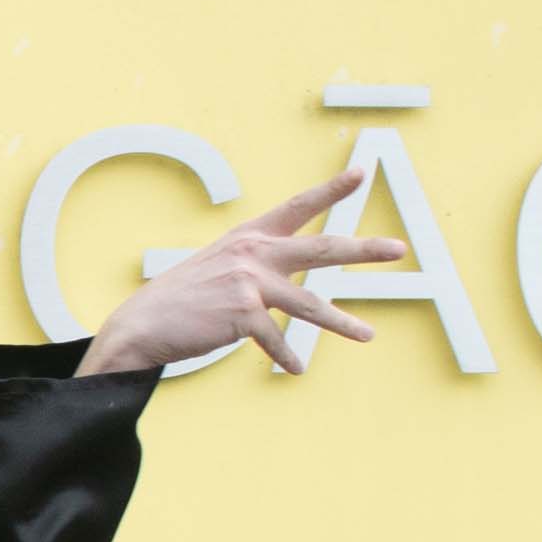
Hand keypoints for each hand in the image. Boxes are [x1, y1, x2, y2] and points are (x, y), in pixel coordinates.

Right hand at [81, 175, 401, 380]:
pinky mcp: (243, 315)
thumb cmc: (181, 298)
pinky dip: (286, 357)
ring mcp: (250, 282)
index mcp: (249, 236)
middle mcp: (254, 253)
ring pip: (312, 304)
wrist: (142, 324)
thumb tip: (289, 279)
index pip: (298, 207)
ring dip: (343, 323)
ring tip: (368, 335)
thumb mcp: (219, 265)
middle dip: (364, 249)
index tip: (362, 172)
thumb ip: (254, 264)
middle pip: (322, 248)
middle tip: (399, 248)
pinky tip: (295, 369)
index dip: (331, 189)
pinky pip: (277, 340)